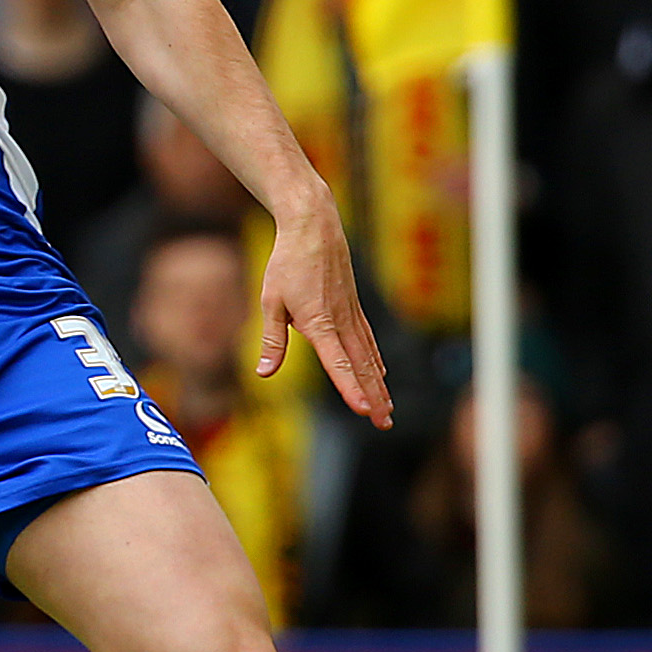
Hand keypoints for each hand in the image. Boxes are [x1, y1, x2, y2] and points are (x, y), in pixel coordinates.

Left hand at [256, 193, 392, 428]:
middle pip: (361, 366)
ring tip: (387, 410)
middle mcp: (341, 321)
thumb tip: (264, 372)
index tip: (361, 409)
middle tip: (383, 424)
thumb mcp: (271, 301)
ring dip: (379, 384)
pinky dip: (376, 361)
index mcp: (318, 323)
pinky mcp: (354, 308)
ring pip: (369, 356)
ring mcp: (352, 314)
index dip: (349, 388)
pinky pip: (368, 340)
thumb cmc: (287, 264)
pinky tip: (382, 374)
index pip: (337, 363)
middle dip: (373, 397)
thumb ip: (272, 340)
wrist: (314, 228)